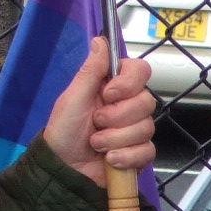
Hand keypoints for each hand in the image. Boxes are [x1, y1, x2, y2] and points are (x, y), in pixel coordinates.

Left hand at [43, 39, 156, 187]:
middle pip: (146, 101)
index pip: (140, 71)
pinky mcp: (139, 153)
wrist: (64, 170)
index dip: (128, 83)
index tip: (108, 94)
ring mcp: (135, 130)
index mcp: (113, 88)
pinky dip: (126, 157)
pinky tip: (110, 159)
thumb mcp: (73, 98)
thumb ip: (90, 70)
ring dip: (115, 139)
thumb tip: (100, 39)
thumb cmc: (64, 132)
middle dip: (117, 117)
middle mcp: (128, 106)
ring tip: (96, 144)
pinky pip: (147, 151)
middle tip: (96, 123)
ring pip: (146, 128)